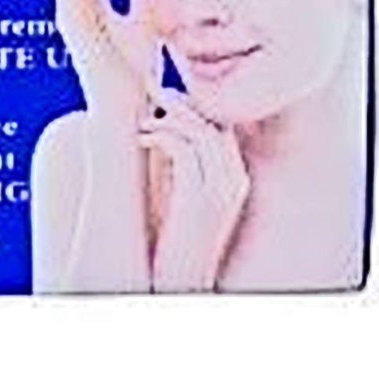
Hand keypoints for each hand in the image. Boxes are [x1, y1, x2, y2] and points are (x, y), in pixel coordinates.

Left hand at [139, 91, 250, 291]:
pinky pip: (183, 147)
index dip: (193, 104)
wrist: (175, 286)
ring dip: (168, 115)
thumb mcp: (178, 193)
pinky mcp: (202, 200)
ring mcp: (222, 191)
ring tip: (143, 120)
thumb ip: (178, 160)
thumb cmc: (170, 241)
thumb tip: (157, 121)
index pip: (221, 122)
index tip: (164, 94)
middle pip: (214, 119)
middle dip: (181, 102)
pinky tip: (143, 137)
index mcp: (234, 177)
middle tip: (151, 92)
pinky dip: (160, 133)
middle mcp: (236, 180)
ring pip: (200, 129)